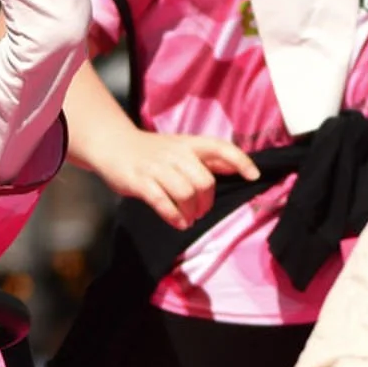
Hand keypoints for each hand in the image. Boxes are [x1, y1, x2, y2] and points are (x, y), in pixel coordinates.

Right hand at [88, 126, 259, 229]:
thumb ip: (205, 158)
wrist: (114, 145)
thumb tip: (236, 167)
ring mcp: (157, 168)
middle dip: (206, 203)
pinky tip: (178, 222)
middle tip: (200, 212)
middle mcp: (175, 154)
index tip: (253, 177)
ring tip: (189, 219)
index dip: (240, 161)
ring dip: (191, 212)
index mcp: (188, 144)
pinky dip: (174, 216)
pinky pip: (163, 202)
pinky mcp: (140, 182)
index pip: (220, 148)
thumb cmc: (151, 151)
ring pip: (186, 193)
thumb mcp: (180, 148)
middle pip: (204, 181)